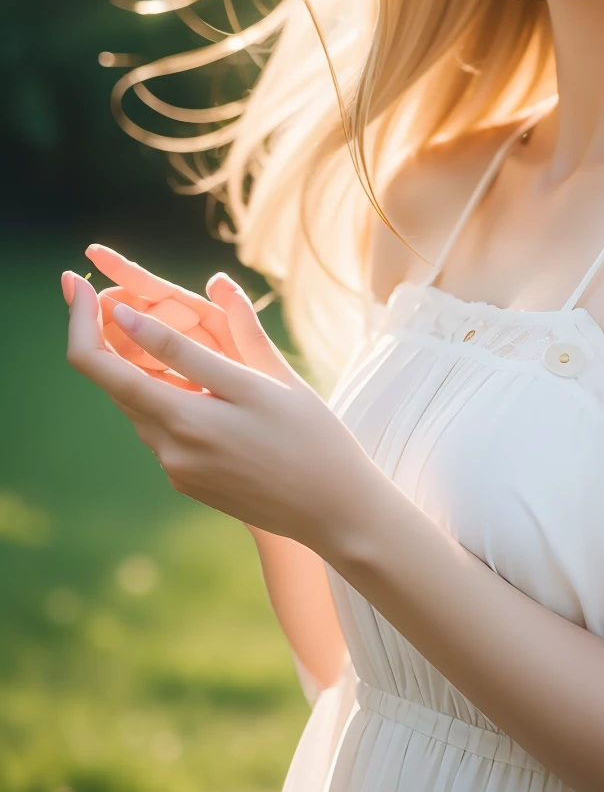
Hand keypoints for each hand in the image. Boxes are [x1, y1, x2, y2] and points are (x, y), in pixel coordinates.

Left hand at [61, 263, 377, 554]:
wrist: (335, 510)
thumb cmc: (311, 437)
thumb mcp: (261, 381)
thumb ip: (198, 345)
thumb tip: (141, 312)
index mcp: (183, 418)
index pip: (100, 365)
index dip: (81, 319)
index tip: (79, 281)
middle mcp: (170, 447)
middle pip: (115, 383)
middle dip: (110, 336)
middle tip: (121, 289)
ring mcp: (178, 469)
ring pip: (140, 404)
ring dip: (142, 366)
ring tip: (165, 330)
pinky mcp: (188, 481)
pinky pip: (162, 428)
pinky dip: (167, 395)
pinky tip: (204, 382)